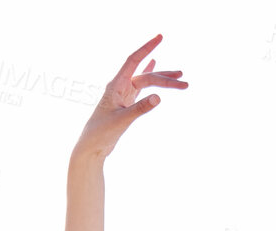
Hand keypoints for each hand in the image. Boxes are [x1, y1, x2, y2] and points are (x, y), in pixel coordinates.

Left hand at [74, 34, 186, 159]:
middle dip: (165, 78)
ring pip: (146, 82)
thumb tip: (159, 97)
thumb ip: (140, 109)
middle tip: (184, 83)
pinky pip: (140, 86)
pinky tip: (153, 65)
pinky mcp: (125, 103)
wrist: (91, 147)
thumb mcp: (122, 121)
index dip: (147, 48)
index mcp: (115, 85)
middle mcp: (119, 87)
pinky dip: (149, 78)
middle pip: (146, 76)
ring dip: (162, 81)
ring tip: (181, 82)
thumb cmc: (101, 133)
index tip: (160, 37)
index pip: (133, 61)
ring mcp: (123, 94)